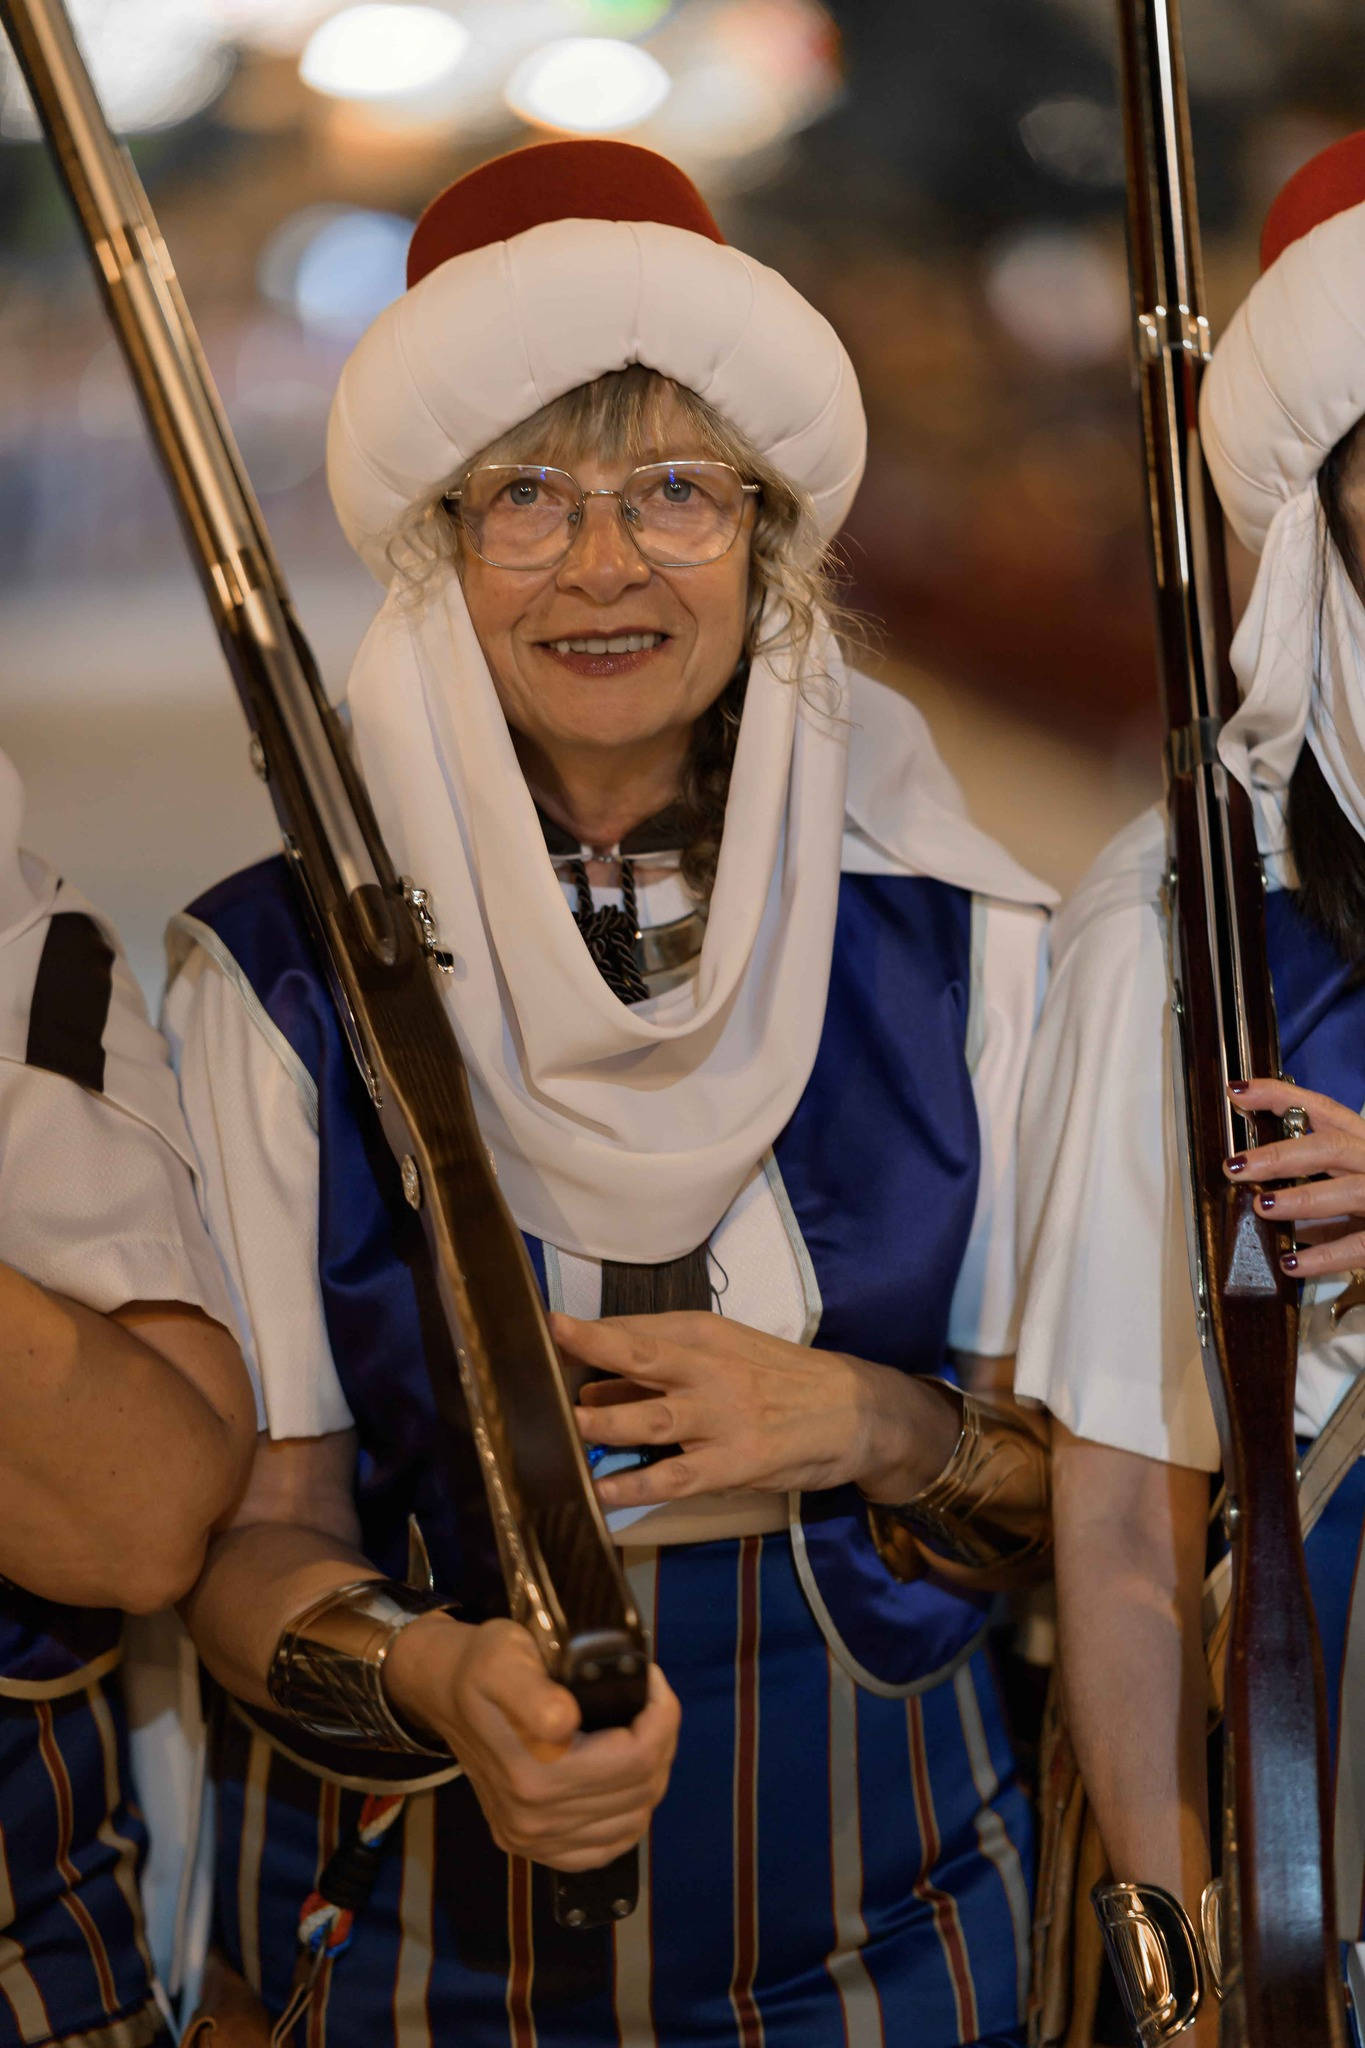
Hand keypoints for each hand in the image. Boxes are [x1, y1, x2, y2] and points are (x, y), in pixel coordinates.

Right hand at [384, 1612, 678, 1870]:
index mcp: (533, 1773)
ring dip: (651, 1774)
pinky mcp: (533, 1849)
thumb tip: (566, 1722)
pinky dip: (629, 1815)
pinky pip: (607, 1848)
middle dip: (662, 1740)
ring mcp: (533, 1839)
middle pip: (642, 1789)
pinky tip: (624, 1782)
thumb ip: (534, 1693)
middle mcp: (534, 1818)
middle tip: (652, 1702)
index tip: (653, 1682)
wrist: (445, 1694)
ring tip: (641, 1733)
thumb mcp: (504, 1657)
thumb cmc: (482, 1667)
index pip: (637, 1758)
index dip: (662, 1716)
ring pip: (634, 1819)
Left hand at [555, 1310, 955, 1511]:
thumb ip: (657, 1372)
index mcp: (704, 1334)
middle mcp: (710, 1368)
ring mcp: (722, 1417)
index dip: (584, 1332)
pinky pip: (675, 1477)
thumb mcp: (724, 1356)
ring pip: (650, 1419)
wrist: (855, 1410)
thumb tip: (585, 1389)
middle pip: (639, 1356)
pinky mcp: (735, 1463)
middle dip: (588, 1351)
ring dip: (602, 1425)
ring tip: (559, 1429)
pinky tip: (599, 1493)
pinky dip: (634, 1485)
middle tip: (537, 1354)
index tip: (538, 1333)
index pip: (635, 1327)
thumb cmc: (780, 1379)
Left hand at [1225, 1077, 1364, 1280]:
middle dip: (1282, 1155)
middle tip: (1237, 1167)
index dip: (1281, 1097)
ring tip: (1261, 1207)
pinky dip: (1323, 1256)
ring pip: (1349, 1190)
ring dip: (1302, 1199)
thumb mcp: (1348, 1183)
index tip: (1239, 1092)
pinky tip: (1291, 1263)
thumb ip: (1312, 1183)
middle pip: (1333, 1147)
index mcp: (1364, 1143)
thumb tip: (1255, 1193)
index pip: (1324, 1110)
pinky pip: (1358, 1246)